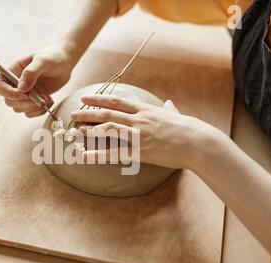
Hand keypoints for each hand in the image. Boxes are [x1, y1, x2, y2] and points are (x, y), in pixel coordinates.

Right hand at [0, 45, 73, 116]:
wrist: (64, 63)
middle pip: (9, 101)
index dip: (8, 93)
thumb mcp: (42, 60)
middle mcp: (15, 83)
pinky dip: (39, 111)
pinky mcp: (33, 100)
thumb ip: (31, 73)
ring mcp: (23, 93)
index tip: (25, 94)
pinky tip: (50, 101)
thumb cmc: (52, 57)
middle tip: (42, 97)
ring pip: (19, 108)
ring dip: (34, 107)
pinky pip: (30, 113)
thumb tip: (21, 89)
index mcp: (12, 71)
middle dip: (25, 102)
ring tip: (48, 98)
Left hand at [71, 95, 220, 169]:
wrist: (196, 142)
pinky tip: (85, 157)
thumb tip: (169, 103)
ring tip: (77, 131)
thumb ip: (169, 109)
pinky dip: (98, 155)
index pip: (117, 101)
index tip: (85, 97)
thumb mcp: (176, 115)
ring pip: (109, 129)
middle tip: (74, 112)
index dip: (99, 98)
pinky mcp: (140, 151)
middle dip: (88, 112)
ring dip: (91, 129)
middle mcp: (139, 119)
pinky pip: (115, 153)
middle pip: (108, 113)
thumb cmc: (188, 129)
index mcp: (145, 110)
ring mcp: (138, 134)